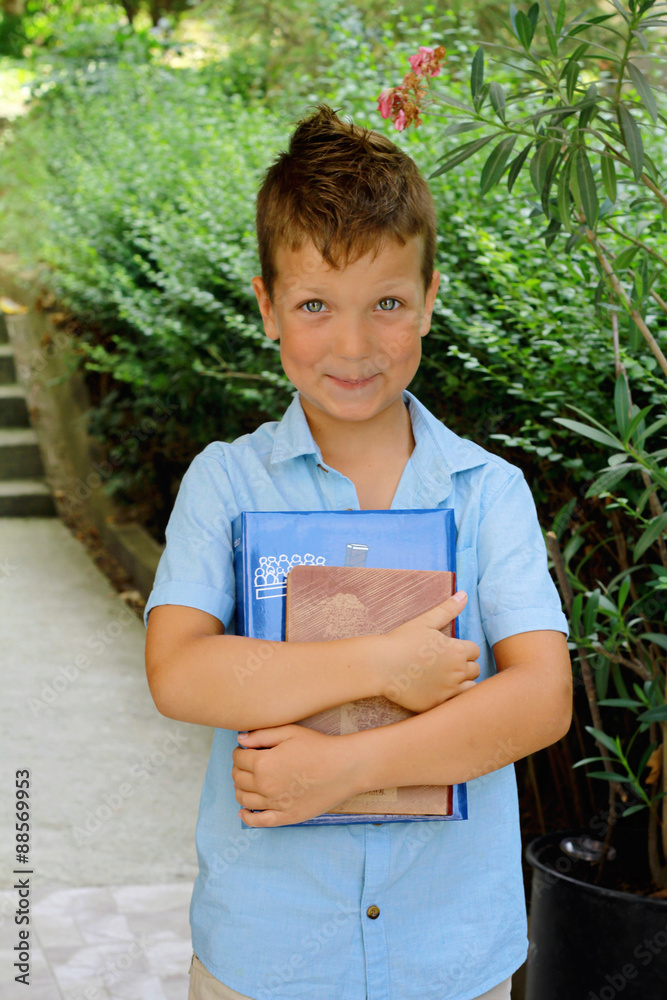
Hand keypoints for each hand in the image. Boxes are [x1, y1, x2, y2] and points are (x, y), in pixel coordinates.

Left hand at [231, 724, 360, 827]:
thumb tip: (239, 741)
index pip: (238, 759)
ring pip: (244, 799)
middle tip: (247, 763)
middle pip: (238, 778)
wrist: (344, 767)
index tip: (246, 750)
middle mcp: (265, 786)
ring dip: (240, 789)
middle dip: (238, 769)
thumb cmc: (318, 746)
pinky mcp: (287, 817)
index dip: (240, 752)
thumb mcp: (290, 732)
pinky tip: (243, 811)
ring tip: (246, 782)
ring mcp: (275, 804)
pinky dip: (247, 817)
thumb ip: (261, 735)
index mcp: (263, 763)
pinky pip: (259, 822)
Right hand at [377, 591, 479, 711]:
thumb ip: (447, 609)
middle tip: (445, 663)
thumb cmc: (401, 641)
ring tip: (445, 678)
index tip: (448, 650)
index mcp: (457, 651)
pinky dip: (451, 697)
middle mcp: (457, 672)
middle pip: (475, 669)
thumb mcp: (425, 621)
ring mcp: (448, 690)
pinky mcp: (438, 704)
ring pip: (470, 688)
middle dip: (464, 666)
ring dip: (462, 683)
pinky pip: (456, 703)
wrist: (380, 666)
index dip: (463, 649)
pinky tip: (437, 690)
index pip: (474, 650)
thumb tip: (464, 594)